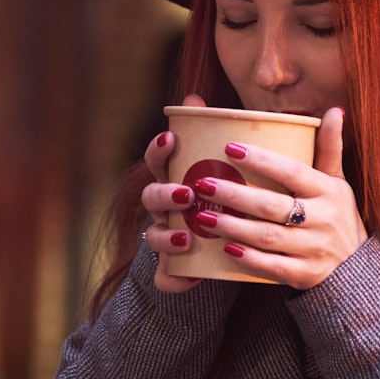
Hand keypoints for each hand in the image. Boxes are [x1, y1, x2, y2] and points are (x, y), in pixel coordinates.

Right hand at [141, 93, 205, 292]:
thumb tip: (200, 97)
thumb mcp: (229, 169)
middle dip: (164, 194)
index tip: (172, 140)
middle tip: (186, 193)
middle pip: (151, 198)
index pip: (158, 160)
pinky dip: (174, 279)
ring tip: (187, 238)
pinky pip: (166, 277)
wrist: (222, 251)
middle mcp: (165, 209)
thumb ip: (222, 137)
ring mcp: (166, 239)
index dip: (158, 149)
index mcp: (175, 180)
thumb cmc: (225, 201)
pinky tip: (187, 280)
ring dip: (166, 237)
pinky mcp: (174, 269)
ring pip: (153, 237)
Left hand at [190, 106, 367, 289]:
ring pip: (268, 236)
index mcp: (327, 191)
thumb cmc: (338, 215)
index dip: (262, 160)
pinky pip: (274, 267)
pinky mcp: (305, 274)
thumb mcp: (338, 181)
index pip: (292, 171)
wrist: (357, 268)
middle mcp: (322, 219)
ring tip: (203, 216)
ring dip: (234, 227)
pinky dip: (250, 259)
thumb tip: (334, 111)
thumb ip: (330, 147)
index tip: (229, 147)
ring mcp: (314, 249)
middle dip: (236, 195)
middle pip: (272, 205)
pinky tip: (226, 249)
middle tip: (204, 184)